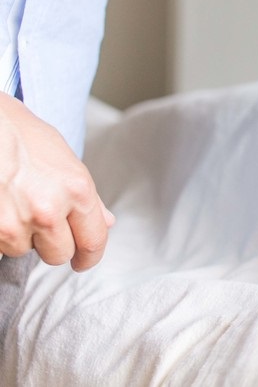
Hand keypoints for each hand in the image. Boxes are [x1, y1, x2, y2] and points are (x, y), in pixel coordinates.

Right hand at [1, 94, 114, 270]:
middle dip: (52, 245)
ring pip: (23, 250)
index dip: (89, 256)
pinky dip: (1, 232)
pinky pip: (1, 245)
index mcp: (77, 190)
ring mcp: (16, 222)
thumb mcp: (65, 160)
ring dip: (21, 235)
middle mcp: (49, 210)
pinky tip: (1, 208)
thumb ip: (87, 197)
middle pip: (59, 254)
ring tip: (13, 203)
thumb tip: (107, 222)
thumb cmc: (22, 136)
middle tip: (41, 224)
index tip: (84, 262)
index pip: (93, 240)